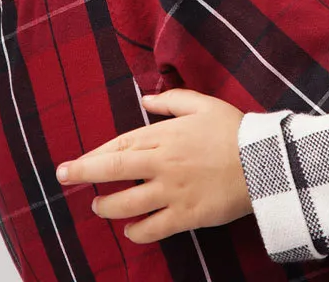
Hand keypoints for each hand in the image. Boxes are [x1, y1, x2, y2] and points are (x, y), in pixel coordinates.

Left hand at [55, 89, 251, 243]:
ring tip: (98, 206)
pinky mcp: (187, 215)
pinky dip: (138, 231)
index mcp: (165, 135)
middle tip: (63, 176)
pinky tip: (130, 230)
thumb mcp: (203, 104)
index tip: (76, 160)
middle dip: (83, 173)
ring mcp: (173, 191)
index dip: (95, 153)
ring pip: (127, 202)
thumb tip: (145, 98)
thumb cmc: (235, 130)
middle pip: (113, 168)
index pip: (120, 144)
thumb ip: (171, 100)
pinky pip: (154, 228)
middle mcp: (162, 164)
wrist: (266, 162)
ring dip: (107, 206)